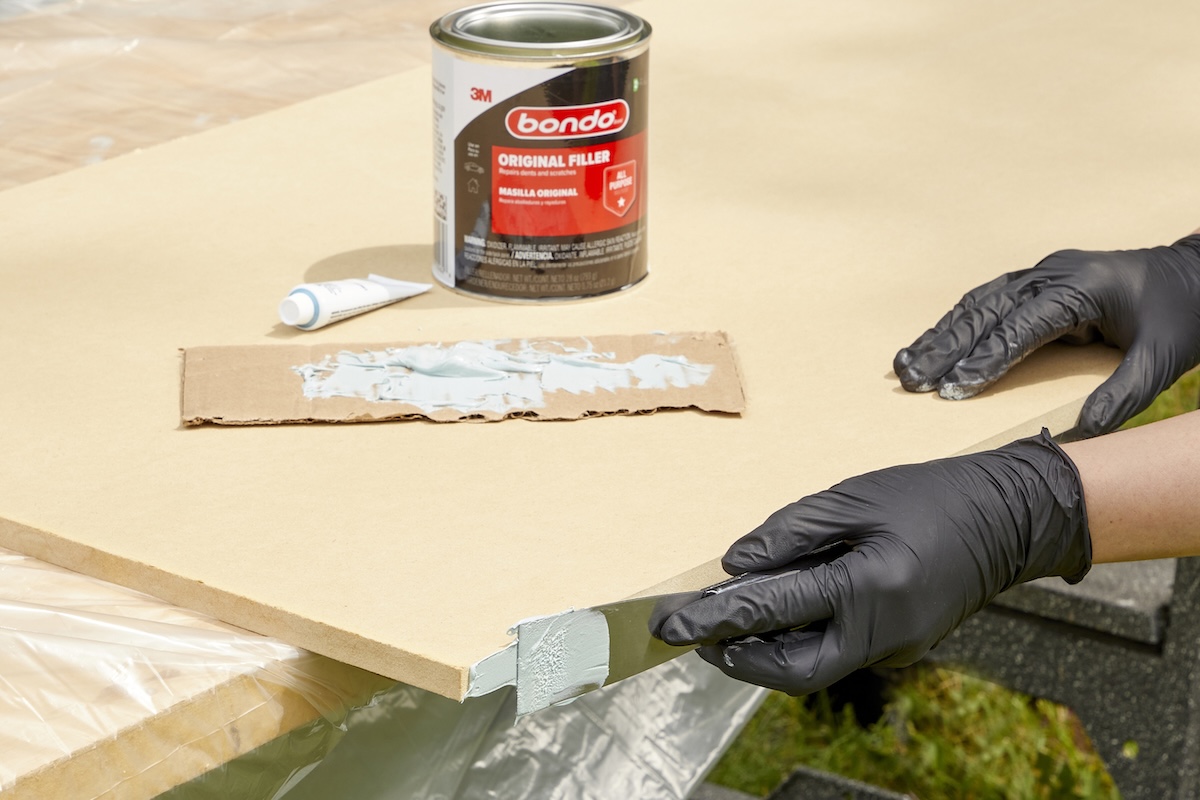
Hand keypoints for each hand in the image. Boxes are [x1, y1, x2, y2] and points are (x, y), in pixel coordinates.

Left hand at [651, 431, 1090, 694]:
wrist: (1009, 518)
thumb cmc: (932, 496)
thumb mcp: (853, 498)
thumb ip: (790, 533)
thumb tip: (736, 565)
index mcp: (870, 587)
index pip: (772, 610)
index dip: (712, 616)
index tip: (668, 620)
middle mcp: (883, 632)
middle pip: (789, 669)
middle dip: (733, 655)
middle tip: (692, 631)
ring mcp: (894, 648)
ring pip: (810, 668)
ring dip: (761, 651)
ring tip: (723, 622)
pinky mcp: (899, 647)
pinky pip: (834, 653)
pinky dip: (796, 639)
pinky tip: (773, 614)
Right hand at [894, 235, 1199, 436]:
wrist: (1195, 273)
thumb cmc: (1181, 317)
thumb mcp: (1162, 360)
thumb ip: (1123, 395)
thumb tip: (1083, 433)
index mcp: (1083, 287)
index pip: (1023, 325)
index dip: (987, 358)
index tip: (955, 388)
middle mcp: (1055, 274)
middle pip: (987, 310)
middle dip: (946, 348)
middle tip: (912, 380)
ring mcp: (1042, 273)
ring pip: (978, 302)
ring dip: (940, 335)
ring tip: (905, 365)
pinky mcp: (1036, 280)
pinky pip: (986, 299)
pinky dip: (955, 323)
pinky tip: (930, 343)